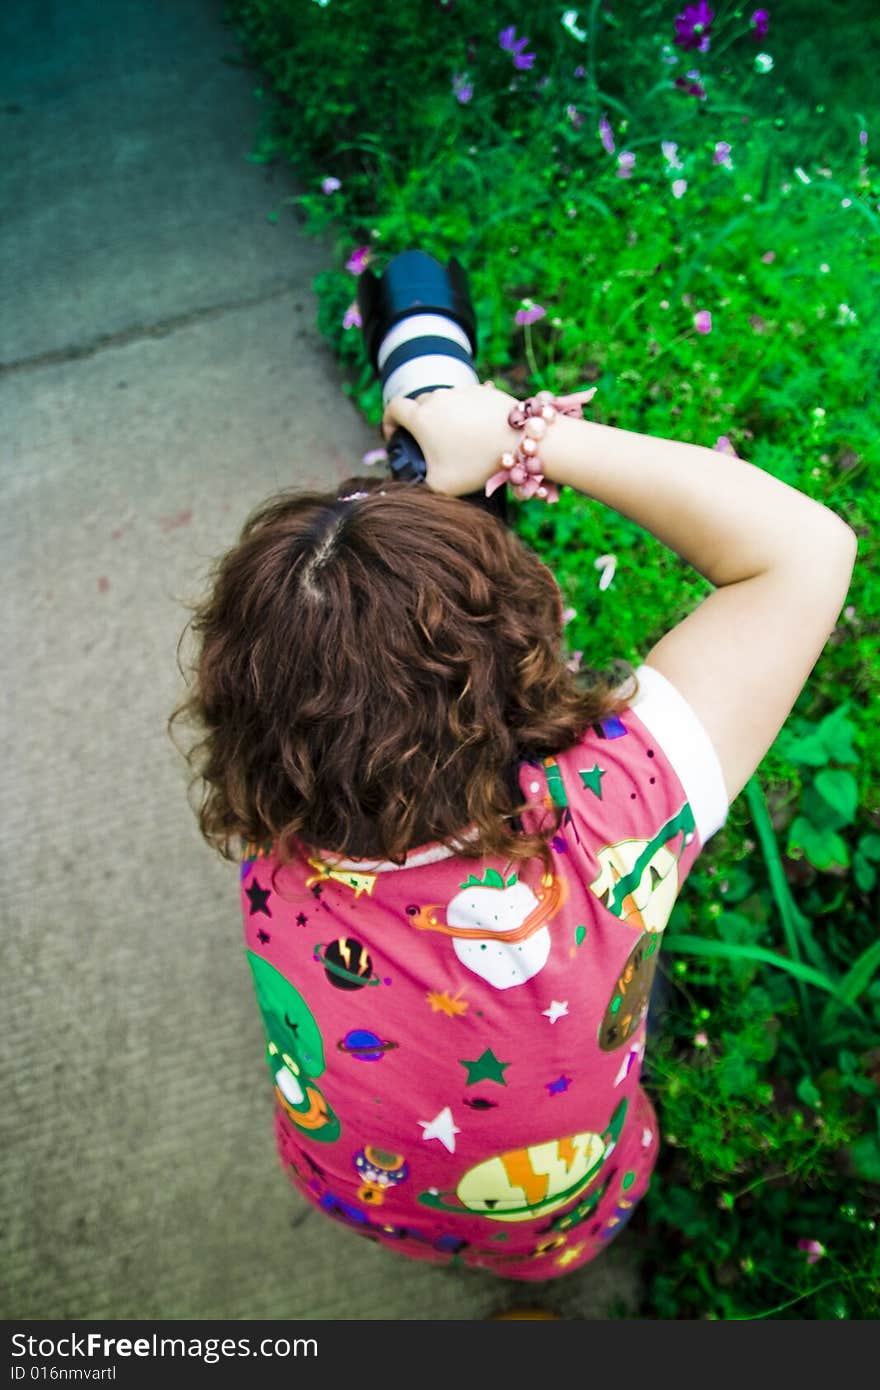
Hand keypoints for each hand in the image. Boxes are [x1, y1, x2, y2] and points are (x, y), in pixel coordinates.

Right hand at [380, 381, 522, 498]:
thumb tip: (410, 486)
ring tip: (454, 439)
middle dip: (417, 421)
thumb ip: (419, 485)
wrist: (519, 442)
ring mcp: (460, 391)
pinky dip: (464, 412)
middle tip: (427, 443)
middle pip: (418, 404)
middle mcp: (437, 398)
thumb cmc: (476, 464)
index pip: (393, 408)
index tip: (396, 436)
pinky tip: (474, 430)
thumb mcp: (441, 485)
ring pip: (443, 400)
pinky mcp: (482, 390)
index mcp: (420, 417)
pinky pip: (465, 399)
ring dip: (442, 416)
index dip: (388, 422)